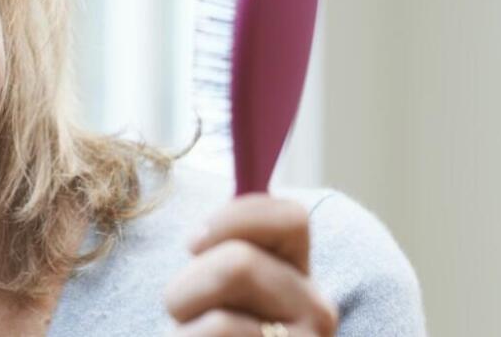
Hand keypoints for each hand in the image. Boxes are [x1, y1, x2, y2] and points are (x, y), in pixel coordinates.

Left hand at [163, 194, 337, 335]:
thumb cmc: (207, 334)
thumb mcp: (215, 287)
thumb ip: (223, 245)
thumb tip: (223, 180)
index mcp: (300, 275)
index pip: (290, 217)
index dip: (234, 219)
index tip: (193, 242)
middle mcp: (317, 314)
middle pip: (238, 265)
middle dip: (186, 287)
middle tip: (183, 314)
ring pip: (218, 324)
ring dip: (182, 333)